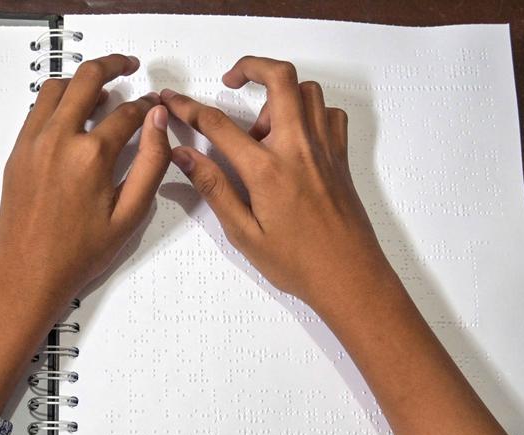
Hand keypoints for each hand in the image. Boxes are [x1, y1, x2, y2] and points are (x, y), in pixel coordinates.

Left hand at [0, 53, 170, 302]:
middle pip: (88, 79)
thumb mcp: (130, 214)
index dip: (147, 106)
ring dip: (81, 80)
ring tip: (101, 91)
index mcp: (91, 155)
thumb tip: (158, 119)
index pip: (127, 112)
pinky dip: (58, 101)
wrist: (29, 273)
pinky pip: (38, 110)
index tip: (156, 106)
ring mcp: (33, 141)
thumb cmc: (81, 252)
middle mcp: (59, 138)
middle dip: (113, 65)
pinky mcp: (17, 151)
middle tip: (130, 66)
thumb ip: (151, 162)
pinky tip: (72, 116)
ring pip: (57, 88)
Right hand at [161, 56, 394, 322]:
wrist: (349, 277)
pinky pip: (328, 114)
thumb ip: (213, 188)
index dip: (190, 107)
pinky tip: (294, 136)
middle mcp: (299, 148)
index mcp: (267, 169)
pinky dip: (310, 111)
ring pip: (308, 90)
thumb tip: (185, 156)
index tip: (173, 100)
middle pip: (280, 78)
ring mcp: (324, 148)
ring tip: (262, 126)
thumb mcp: (243, 232)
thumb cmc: (297, 263)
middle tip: (231, 80)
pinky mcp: (340, 156)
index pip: (219, 125)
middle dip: (251, 67)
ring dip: (281, 93)